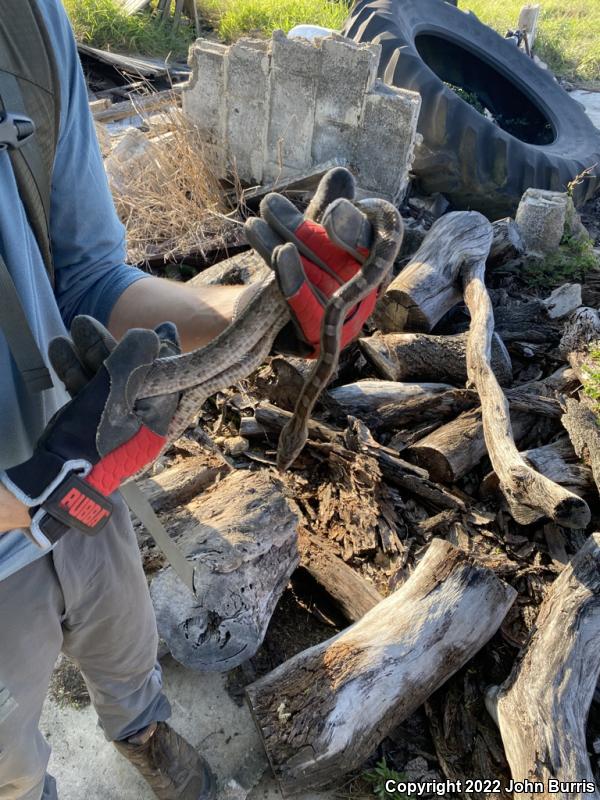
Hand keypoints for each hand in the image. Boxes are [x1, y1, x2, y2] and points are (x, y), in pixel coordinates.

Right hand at [0, 317, 179, 547]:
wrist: (55, 481)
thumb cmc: (93, 438)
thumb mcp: (116, 393)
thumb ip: (136, 361)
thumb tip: (156, 335)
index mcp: (159, 419)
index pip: (169, 378)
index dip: (165, 350)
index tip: (163, 326)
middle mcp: (142, 422)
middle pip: (133, 374)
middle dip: (109, 346)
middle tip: (87, 322)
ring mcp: (115, 425)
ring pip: (106, 380)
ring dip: (88, 353)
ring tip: (72, 329)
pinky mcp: (91, 428)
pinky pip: (89, 393)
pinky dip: (75, 371)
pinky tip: (59, 350)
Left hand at [245, 167, 377, 356]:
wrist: (262, 317)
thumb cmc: (299, 266)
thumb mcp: (313, 232)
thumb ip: (330, 205)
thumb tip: (340, 177)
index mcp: (374, 268)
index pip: (374, 241)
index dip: (355, 228)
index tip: (330, 210)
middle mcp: (365, 299)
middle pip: (339, 261)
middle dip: (301, 231)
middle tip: (270, 205)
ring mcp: (344, 325)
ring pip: (316, 280)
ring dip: (283, 247)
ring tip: (254, 224)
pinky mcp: (317, 342)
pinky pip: (307, 311)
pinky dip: (294, 281)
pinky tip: (280, 254)